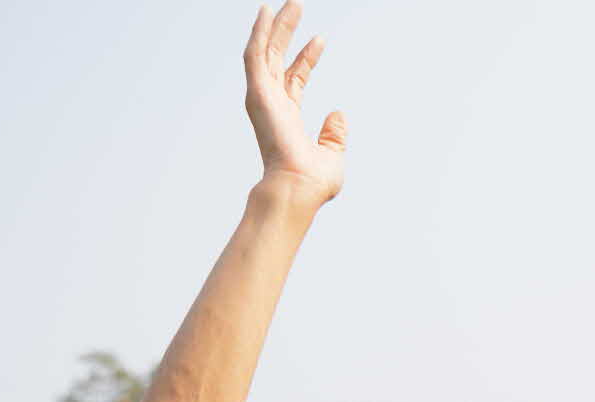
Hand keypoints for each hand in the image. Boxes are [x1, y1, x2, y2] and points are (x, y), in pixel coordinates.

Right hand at [244, 3, 345, 208]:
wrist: (298, 189)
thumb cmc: (313, 182)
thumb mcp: (332, 155)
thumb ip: (334, 135)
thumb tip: (339, 114)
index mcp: (286, 117)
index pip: (294, 79)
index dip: (306, 58)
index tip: (321, 39)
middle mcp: (271, 104)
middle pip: (276, 58)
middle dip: (286, 32)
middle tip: (297, 6)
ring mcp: (262, 97)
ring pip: (265, 51)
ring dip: (275, 25)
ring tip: (289, 2)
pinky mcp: (258, 92)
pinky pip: (255, 55)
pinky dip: (259, 33)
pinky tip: (266, 12)